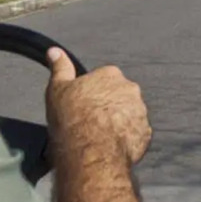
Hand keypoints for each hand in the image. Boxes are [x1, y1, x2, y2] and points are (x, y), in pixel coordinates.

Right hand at [44, 48, 152, 166]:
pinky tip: (111, 145)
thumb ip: (60, 67)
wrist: (91, 151)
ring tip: (101, 136)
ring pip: (129, 114)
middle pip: (118, 96)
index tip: (82, 106)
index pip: (103, 80)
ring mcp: (140, 111)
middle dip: (108, 106)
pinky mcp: (145, 132)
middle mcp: (131, 89)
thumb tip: (55, 50)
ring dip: (118, 122)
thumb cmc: (72, 118)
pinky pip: (136, 132)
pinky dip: (127, 137)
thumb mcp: (57, 89)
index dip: (91, 94)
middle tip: (91, 121)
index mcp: (110, 74)